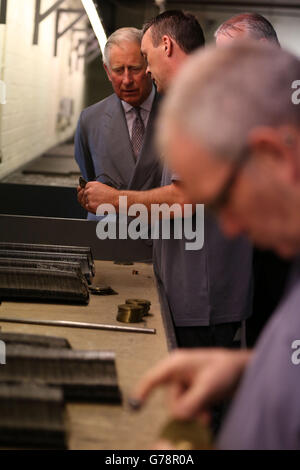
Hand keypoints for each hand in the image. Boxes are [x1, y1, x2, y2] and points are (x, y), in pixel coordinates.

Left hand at [77, 181, 118, 213]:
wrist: (117, 200)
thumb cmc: (111, 194)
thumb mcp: (100, 187)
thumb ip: (91, 188)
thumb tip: (82, 190)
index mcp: (90, 184)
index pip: (82, 189)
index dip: (83, 194)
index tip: (86, 196)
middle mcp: (88, 190)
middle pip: (81, 197)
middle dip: (85, 200)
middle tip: (93, 202)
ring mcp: (89, 198)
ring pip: (84, 203)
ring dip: (89, 204)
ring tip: (97, 204)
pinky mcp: (90, 205)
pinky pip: (87, 208)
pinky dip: (91, 208)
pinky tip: (97, 206)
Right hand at [131, 348, 251, 419]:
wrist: (243, 371)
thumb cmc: (227, 368)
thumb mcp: (208, 387)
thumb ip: (190, 402)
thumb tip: (177, 415)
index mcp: (176, 364)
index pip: (152, 378)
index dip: (141, 392)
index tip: (134, 405)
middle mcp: (178, 372)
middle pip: (168, 400)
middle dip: (183, 408)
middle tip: (200, 407)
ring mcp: (185, 382)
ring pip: (178, 406)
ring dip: (192, 411)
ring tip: (206, 409)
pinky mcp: (191, 391)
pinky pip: (186, 407)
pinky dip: (195, 412)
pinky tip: (205, 412)